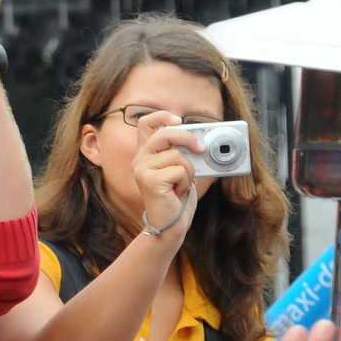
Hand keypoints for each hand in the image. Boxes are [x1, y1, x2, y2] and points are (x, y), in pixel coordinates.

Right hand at [132, 109, 200, 238]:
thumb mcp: (180, 169)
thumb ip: (182, 152)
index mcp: (145, 154)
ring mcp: (142, 170)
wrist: (170, 224)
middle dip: (188, 138)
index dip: (162, 116)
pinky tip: (177, 192)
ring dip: (188, 171)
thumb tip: (201, 140)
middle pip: (165, 133)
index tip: (179, 120)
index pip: (146, 124)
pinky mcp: (150, 180)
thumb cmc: (176, 197)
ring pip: (178, 155)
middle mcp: (139, 159)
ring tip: (180, 184)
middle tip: (201, 149)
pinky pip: (179, 170)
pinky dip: (186, 181)